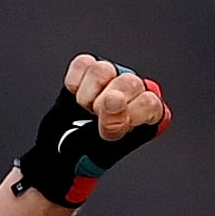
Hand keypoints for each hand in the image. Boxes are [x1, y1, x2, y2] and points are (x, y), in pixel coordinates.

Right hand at [13, 56, 168, 208]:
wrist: (65, 146)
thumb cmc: (92, 151)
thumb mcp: (105, 150)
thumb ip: (114, 126)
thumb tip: (113, 101)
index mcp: (148, 112)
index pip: (149, 103)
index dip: (131, 115)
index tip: (114, 128)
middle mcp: (133, 90)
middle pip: (129, 82)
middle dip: (107, 105)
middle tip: (97, 116)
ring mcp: (111, 76)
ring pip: (103, 70)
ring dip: (89, 94)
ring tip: (86, 108)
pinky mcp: (88, 68)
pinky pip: (83, 64)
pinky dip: (75, 83)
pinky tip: (76, 96)